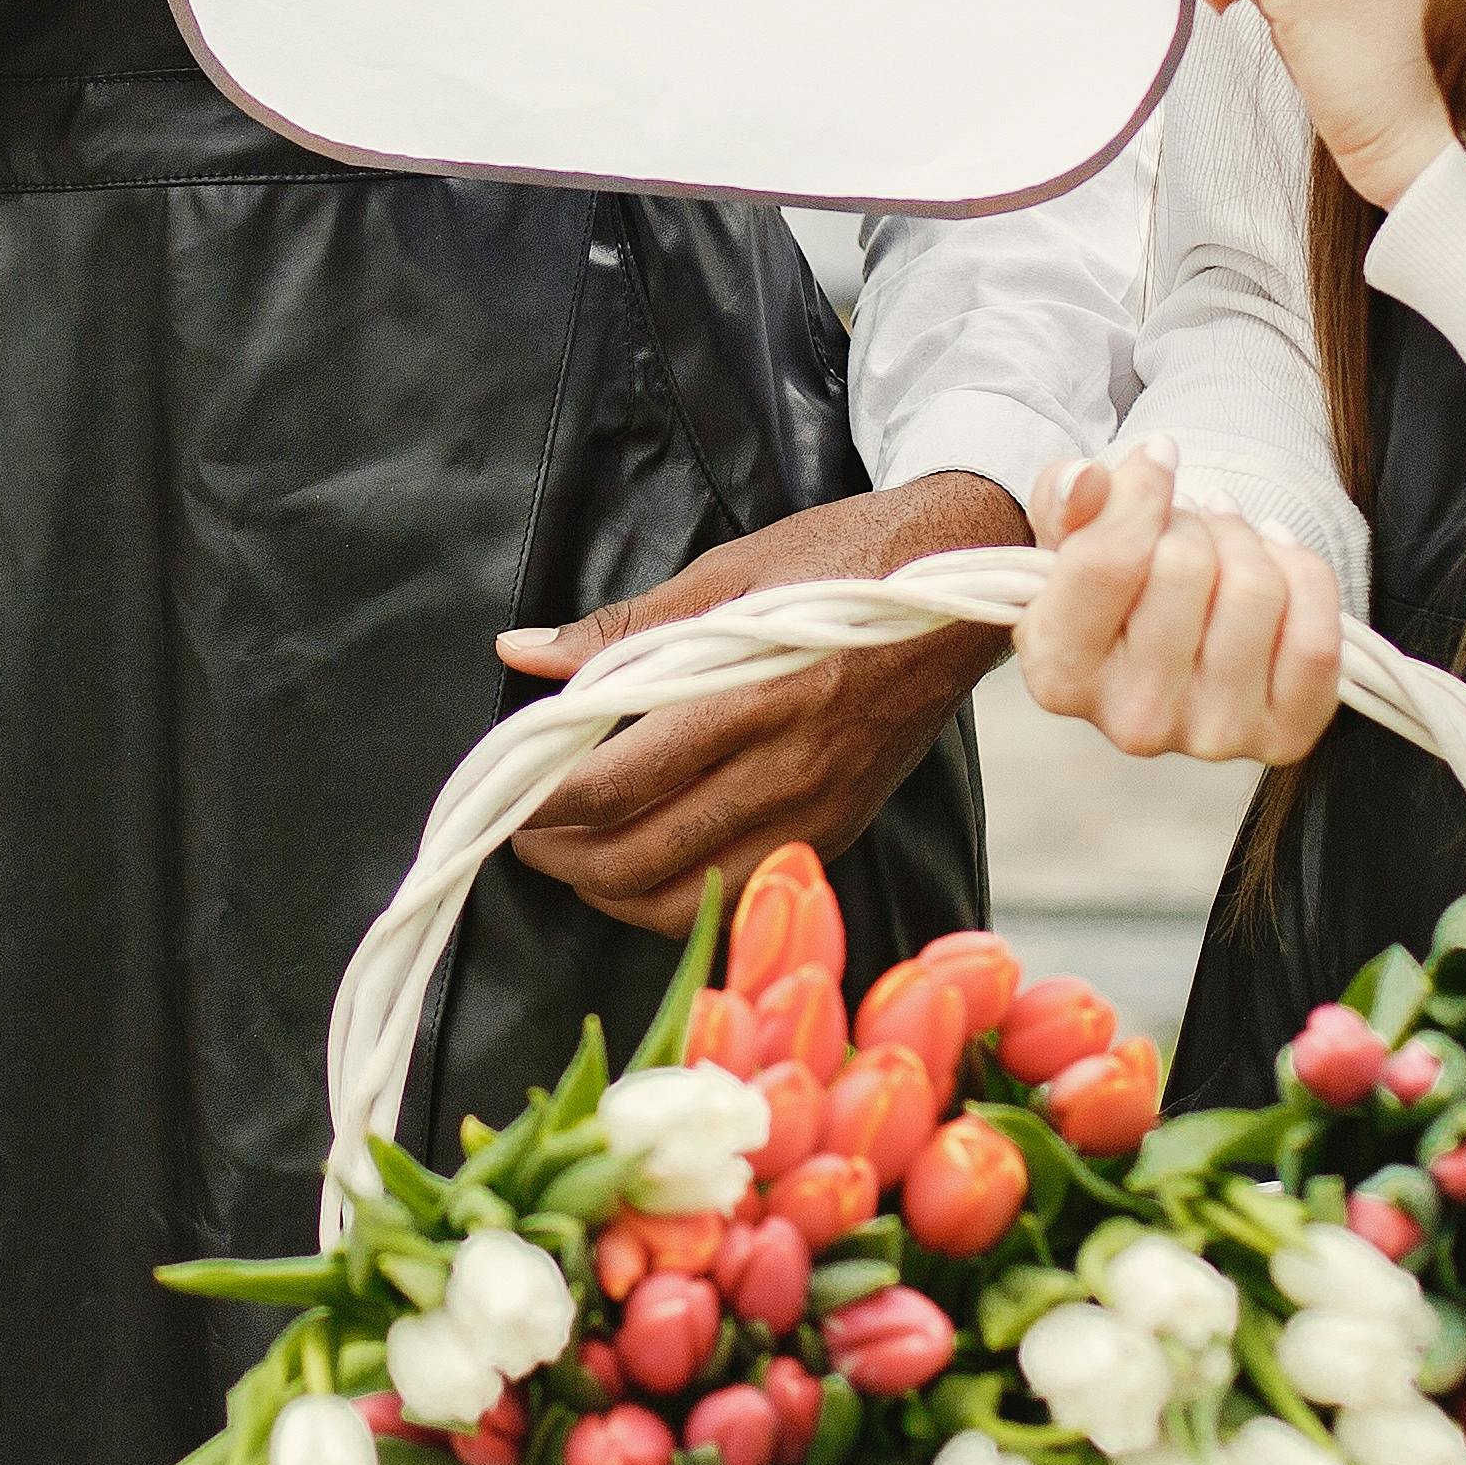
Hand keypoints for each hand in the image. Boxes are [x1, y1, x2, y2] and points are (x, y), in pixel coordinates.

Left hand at [490, 474, 1025, 931]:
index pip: (618, 780)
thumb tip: (521, 651)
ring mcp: (817, 810)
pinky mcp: (838, 829)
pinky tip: (647, 866)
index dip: (545, 801)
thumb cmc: (842, 567)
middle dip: (564, 857)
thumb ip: (623, 628)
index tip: (505, 791)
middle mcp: (785, 768)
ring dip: (611, 891)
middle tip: (523, 830)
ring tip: (573, 855)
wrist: (960, 586)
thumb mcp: (728, 574)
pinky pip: (743, 892)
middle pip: (641, 855)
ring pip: (690, 895)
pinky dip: (680, 897)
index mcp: (750, 694)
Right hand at [1014, 443, 1340, 765]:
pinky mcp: (1281, 738)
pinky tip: (1275, 563)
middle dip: (1193, 520)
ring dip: (1246, 541)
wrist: (1168, 646)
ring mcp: (1211, 735)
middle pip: (1184, 565)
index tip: (1158, 458)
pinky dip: (1304, 577)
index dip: (1141, 489)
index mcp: (1059, 674)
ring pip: (1256, 591)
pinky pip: (1316, 637)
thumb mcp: (1068, 537)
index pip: (1107, 561)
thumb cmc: (1113, 587)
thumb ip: (1063, 499)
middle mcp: (1132, 720)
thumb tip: (1089, 482)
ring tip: (1225, 543)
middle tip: (1187, 525)